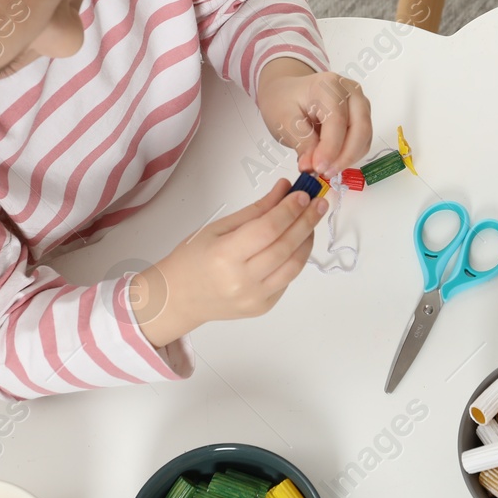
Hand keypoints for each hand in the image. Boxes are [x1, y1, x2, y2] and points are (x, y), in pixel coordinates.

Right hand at [130, 178, 326, 346]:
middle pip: (285, 247)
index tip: (303, 194)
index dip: (289, 210)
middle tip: (319, 203)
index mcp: (224, 256)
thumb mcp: (218, 227)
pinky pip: (287, 280)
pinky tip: (296, 243)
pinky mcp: (262, 307)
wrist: (178, 297)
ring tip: (311, 221)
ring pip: (294, 266)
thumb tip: (285, 190)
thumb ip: (256, 210)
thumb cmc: (192, 258)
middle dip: (306, 222)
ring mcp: (254, 298)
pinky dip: (295, 259)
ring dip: (307, 241)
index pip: (268, 229)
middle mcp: (241, 281)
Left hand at [255, 58, 372, 176]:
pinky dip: (350, 155)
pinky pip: (363, 141)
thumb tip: (311, 166)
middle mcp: (351, 91)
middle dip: (344, 156)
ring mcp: (360, 104)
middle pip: (360, 128)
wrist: (288, 92)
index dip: (330, 148)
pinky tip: (332, 161)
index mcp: (328, 85)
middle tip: (324, 173)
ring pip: (364, 137)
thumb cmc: (284, 101)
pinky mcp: (362, 117)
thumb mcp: (283, 121)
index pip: (337, 120)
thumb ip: (300, 142)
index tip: (317, 168)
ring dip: (348, 158)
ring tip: (324, 168)